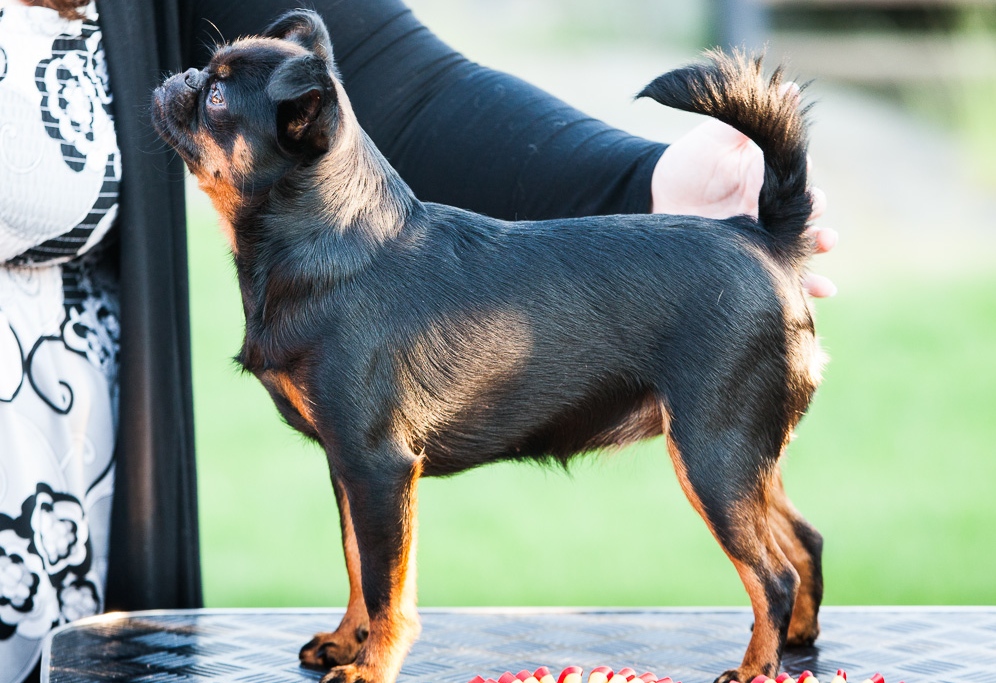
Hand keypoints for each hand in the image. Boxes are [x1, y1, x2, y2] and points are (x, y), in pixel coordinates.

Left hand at [650, 116, 835, 297]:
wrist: (653, 195)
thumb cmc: (688, 161)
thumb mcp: (717, 136)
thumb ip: (748, 118)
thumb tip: (787, 87)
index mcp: (768, 180)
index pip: (796, 182)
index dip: (806, 185)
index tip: (812, 188)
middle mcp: (768, 211)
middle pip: (803, 222)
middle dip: (817, 228)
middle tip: (824, 234)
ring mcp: (757, 239)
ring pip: (794, 252)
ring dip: (814, 260)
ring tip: (824, 271)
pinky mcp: (742, 263)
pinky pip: (772, 277)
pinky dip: (798, 287)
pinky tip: (816, 296)